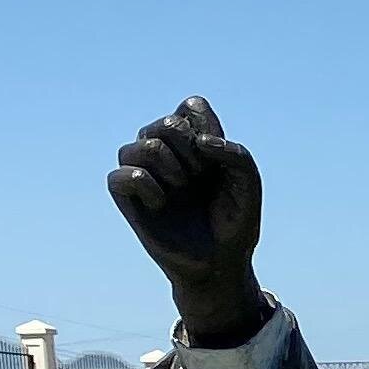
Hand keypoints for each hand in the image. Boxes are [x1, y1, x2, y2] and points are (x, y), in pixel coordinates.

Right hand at [105, 96, 270, 343]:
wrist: (222, 262)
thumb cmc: (234, 222)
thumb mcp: (249, 185)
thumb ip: (236, 155)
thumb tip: (200, 142)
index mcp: (196, 144)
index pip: (191, 106)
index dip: (205, 124)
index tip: (218, 156)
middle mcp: (167, 154)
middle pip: (167, 122)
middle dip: (189, 147)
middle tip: (202, 177)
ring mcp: (145, 173)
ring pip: (141, 144)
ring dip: (167, 163)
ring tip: (182, 188)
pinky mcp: (127, 198)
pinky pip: (120, 174)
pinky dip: (142, 182)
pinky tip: (162, 201)